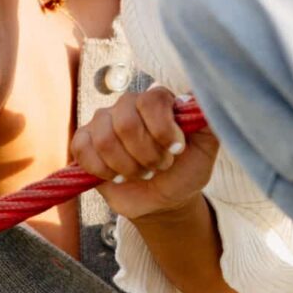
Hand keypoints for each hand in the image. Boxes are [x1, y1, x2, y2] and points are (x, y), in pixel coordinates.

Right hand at [70, 86, 218, 220]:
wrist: (163, 200)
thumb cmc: (185, 170)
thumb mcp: (207, 147)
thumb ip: (209, 118)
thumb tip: (209, 92)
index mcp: (157, 100)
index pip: (152, 100)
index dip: (164, 131)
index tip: (177, 151)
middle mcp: (128, 104)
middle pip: (126, 123)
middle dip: (147, 155)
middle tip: (159, 166)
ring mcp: (102, 122)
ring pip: (105, 140)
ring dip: (128, 167)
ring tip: (141, 173)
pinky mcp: (84, 142)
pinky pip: (82, 149)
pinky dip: (103, 170)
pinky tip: (117, 176)